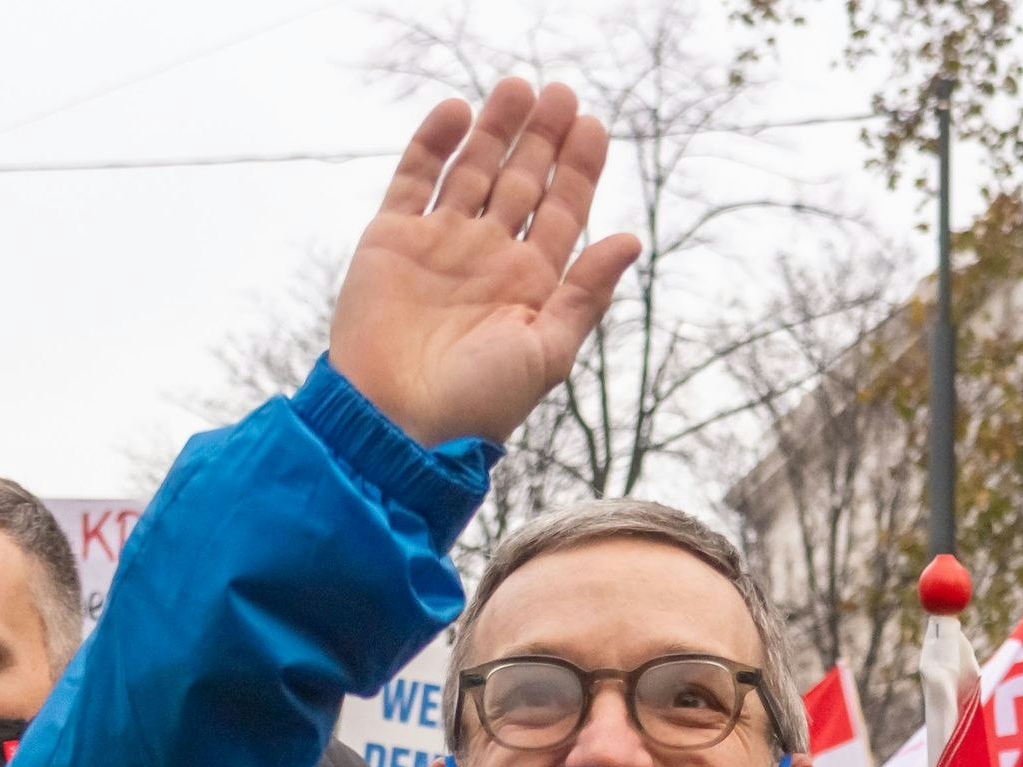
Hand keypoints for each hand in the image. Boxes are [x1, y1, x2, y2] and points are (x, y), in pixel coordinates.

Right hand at [328, 80, 641, 448]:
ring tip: (518, 87)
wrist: (394, 423)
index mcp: (530, 283)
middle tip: (561, 92)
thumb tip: (632, 239)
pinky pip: (414, 179)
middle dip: (542, 137)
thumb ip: (585, 294)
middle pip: (522, 181)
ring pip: (473, 169)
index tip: (593, 125)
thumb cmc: (477, 404)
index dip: (578, 168)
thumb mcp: (547, 351)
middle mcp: (487, 257)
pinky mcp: (390, 239)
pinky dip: (433, 143)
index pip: (563, 211)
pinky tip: (457, 110)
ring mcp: (438, 244)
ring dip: (495, 129)